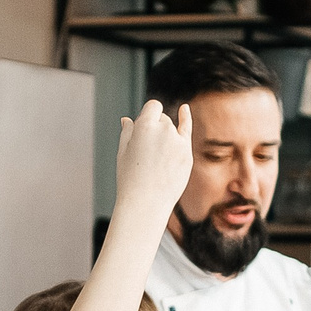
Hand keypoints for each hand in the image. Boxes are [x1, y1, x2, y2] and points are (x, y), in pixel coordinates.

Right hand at [115, 100, 193, 216]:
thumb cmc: (130, 179)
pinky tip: (184, 109)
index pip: (153, 106)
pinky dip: (186, 118)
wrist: (146, 203)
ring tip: (154, 160)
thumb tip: (127, 119)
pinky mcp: (187, 154)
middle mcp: (164, 129)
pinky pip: (187, 131)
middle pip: (163, 119)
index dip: (148, 116)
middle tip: (145, 153)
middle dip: (155, 128)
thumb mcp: (123, 152)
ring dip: (165, 136)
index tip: (143, 127)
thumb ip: (127, 132)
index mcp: (145, 126)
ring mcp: (178, 141)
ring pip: (172, 129)